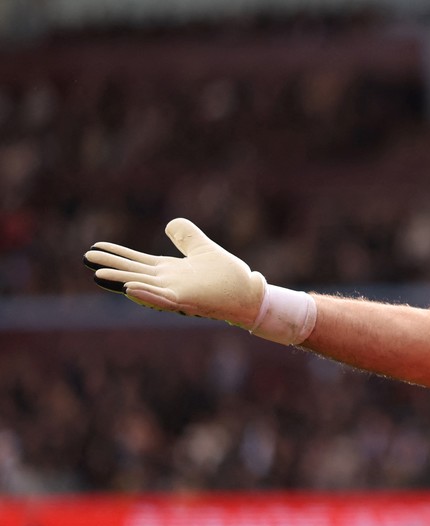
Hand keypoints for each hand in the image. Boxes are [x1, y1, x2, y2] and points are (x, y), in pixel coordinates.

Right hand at [83, 218, 264, 327]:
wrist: (249, 293)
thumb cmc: (227, 276)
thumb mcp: (203, 249)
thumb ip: (186, 236)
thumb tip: (170, 224)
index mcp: (169, 271)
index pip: (137, 262)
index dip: (117, 255)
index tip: (94, 247)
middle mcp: (168, 283)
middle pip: (133, 273)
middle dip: (110, 266)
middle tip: (85, 258)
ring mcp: (176, 294)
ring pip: (143, 287)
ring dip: (122, 281)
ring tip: (99, 274)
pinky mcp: (188, 302)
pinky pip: (164, 300)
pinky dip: (147, 295)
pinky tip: (130, 289)